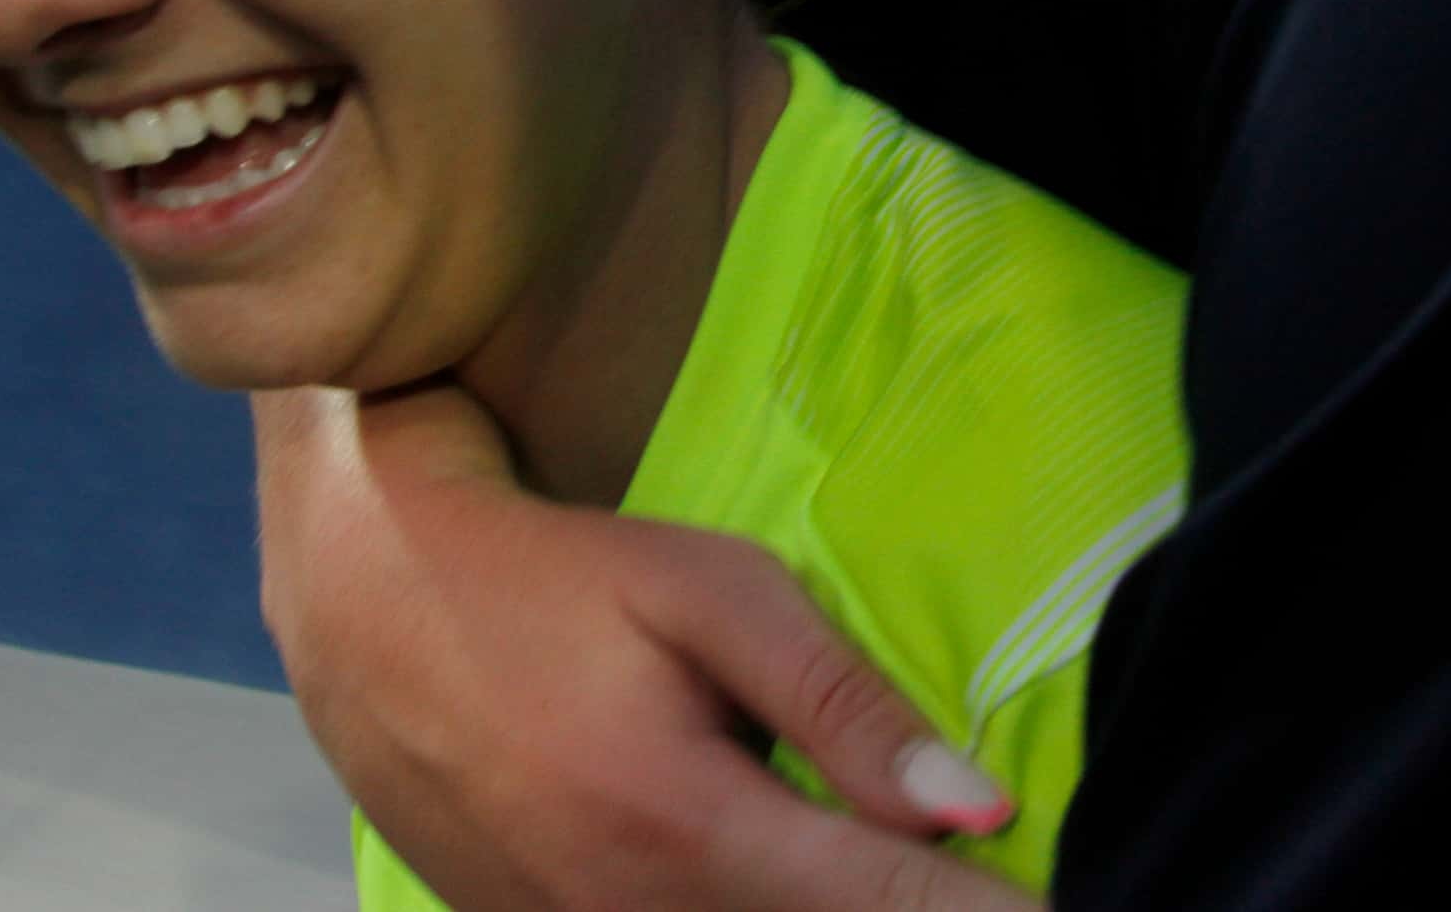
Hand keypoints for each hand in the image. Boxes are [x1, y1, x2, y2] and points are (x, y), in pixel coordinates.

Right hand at [256, 386, 1037, 911]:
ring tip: (866, 852)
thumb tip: (977, 808)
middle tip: (969, 872)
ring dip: (820, 906)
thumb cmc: (554, 572)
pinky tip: (755, 861)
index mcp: (691, 831)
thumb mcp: (705, 591)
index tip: (1078, 904)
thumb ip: (839, 702)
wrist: (372, 598)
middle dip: (909, 911)